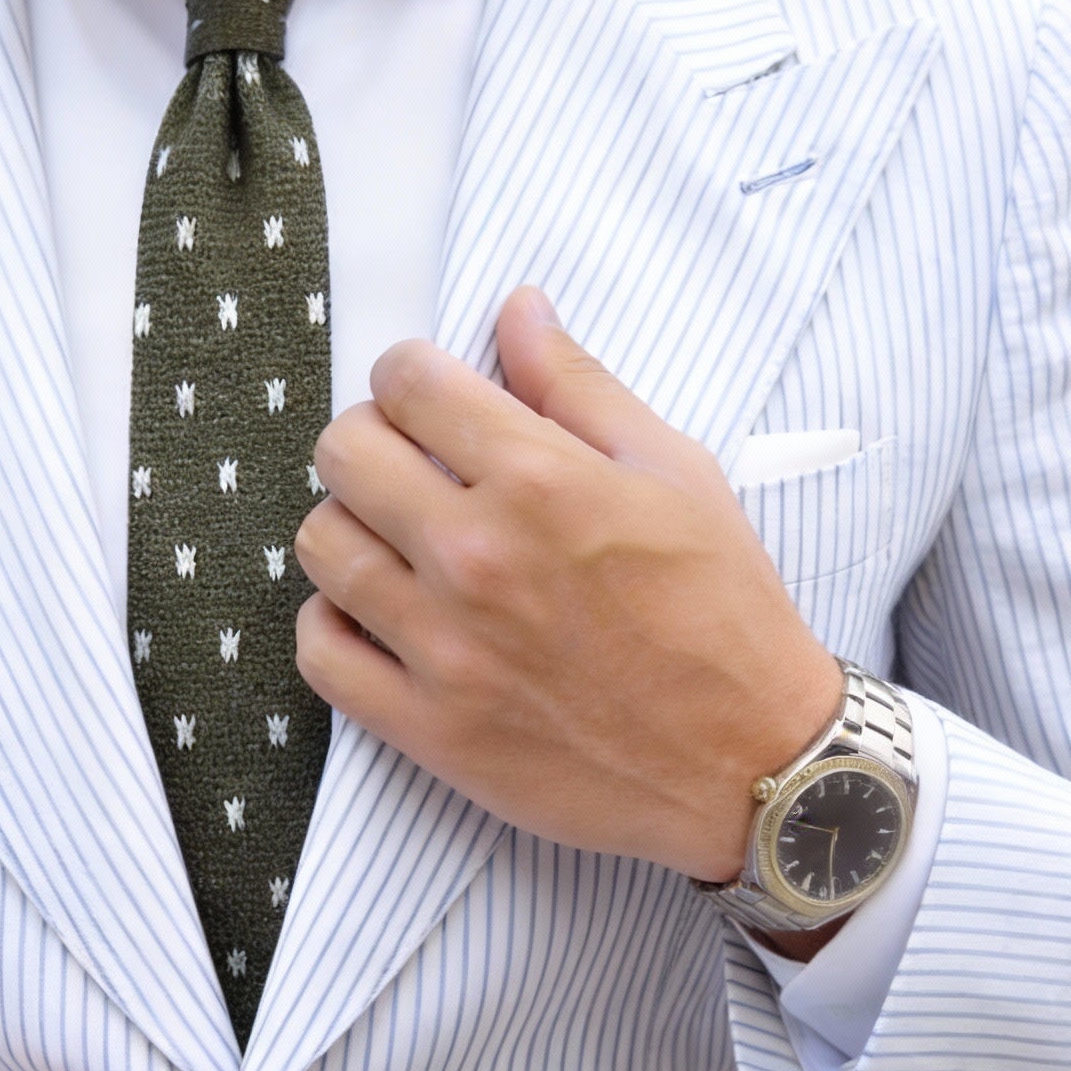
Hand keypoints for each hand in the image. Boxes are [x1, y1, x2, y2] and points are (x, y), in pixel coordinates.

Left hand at [295, 288, 842, 883]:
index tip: (434, 401)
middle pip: (343, 452)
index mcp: (541, 480)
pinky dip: (335, 625)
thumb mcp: (676, 474)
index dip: (414, 376)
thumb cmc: (724, 613)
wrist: (750, 762)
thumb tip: (518, 308)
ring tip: (402, 545)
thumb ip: (581, 386)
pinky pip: (321, 654)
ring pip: (321, 545)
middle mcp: (478, 556)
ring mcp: (445, 648)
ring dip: (352, 528)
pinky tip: (382, 617)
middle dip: (372, 440)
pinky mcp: (430, 728)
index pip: (406, 381)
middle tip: (414, 468)